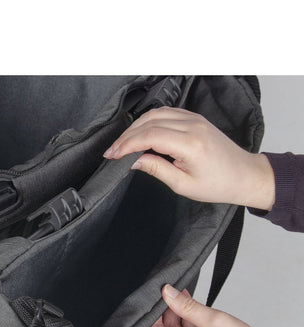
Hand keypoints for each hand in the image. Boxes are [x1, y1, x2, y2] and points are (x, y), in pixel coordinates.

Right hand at [103, 107, 274, 210]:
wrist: (244, 175)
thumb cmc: (218, 184)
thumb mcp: (183, 185)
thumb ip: (156, 169)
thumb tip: (133, 161)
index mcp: (190, 144)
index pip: (149, 136)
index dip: (127, 144)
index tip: (112, 155)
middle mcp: (192, 125)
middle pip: (149, 122)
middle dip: (126, 136)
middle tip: (112, 151)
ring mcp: (194, 119)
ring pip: (155, 114)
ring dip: (135, 127)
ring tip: (122, 143)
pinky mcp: (194, 118)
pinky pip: (166, 113)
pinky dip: (148, 121)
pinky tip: (139, 132)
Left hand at [134, 284, 294, 326]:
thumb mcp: (214, 320)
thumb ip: (185, 306)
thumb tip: (166, 292)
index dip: (143, 320)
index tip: (152, 302)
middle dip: (161, 313)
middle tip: (172, 295)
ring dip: (175, 317)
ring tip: (186, 299)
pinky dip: (184, 325)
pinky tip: (192, 310)